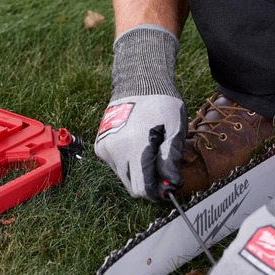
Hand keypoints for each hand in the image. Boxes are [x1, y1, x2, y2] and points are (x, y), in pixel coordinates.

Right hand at [94, 25, 185, 200]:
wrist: (138, 83)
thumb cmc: (161, 104)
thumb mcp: (174, 130)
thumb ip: (170, 160)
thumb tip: (171, 185)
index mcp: (134, 147)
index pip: (142, 189)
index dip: (157, 192)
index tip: (168, 186)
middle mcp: (115, 151)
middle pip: (132, 187)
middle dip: (149, 183)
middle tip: (163, 170)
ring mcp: (105, 149)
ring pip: (124, 177)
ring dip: (138, 172)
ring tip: (150, 151)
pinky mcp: (100, 146)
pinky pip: (116, 165)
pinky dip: (128, 162)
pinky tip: (137, 146)